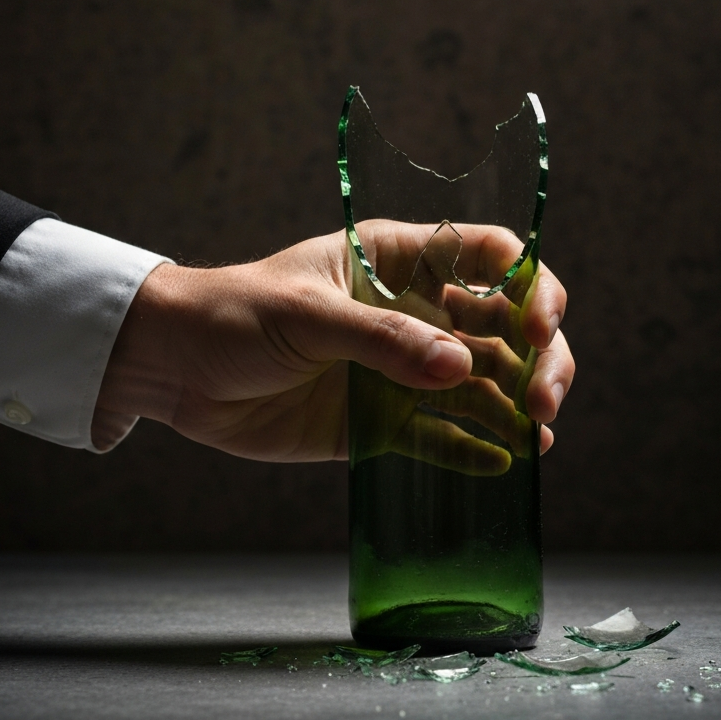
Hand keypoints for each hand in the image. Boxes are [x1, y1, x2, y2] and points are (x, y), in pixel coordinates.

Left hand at [92, 226, 573, 461]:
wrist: (176, 370)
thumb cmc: (234, 314)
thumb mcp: (306, 315)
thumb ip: (381, 339)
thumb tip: (458, 367)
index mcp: (400, 261)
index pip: (489, 255)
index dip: (529, 283)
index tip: (540, 322)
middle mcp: (414, 314)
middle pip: (504, 326)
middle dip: (539, 358)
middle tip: (544, 400)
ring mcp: (401, 370)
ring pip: (483, 385)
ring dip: (517, 407)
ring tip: (536, 436)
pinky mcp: (381, 421)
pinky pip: (440, 436)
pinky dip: (474, 449)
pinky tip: (505, 463)